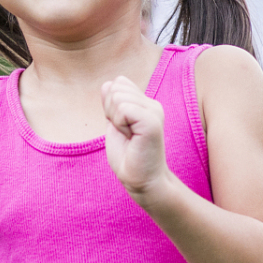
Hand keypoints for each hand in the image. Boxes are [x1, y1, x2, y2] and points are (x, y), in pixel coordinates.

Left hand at [102, 75, 175, 201]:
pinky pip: (123, 109)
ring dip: (115, 120)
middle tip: (124, 133)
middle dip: (110, 111)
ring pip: (117, 97)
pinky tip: (131, 138)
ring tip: (128, 136)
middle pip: (116, 87)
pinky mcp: (152, 121)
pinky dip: (120, 125)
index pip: (118, 82)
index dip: (109, 104)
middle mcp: (152, 104)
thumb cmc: (128, 157)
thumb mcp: (115, 125)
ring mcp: (154, 111)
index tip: (120, 126)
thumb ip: (111, 104)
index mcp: (145, 103)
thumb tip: (108, 84)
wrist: (141, 180)